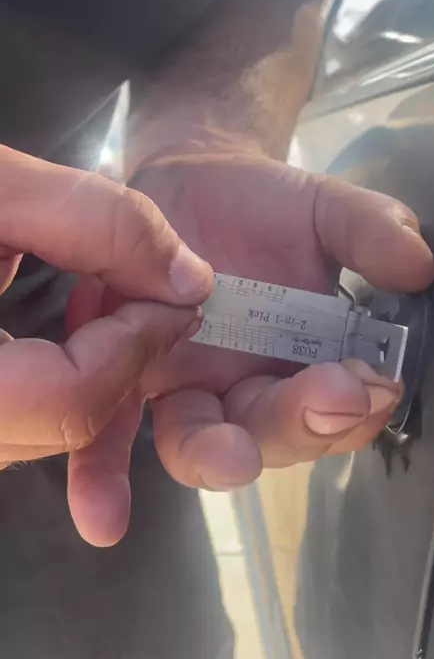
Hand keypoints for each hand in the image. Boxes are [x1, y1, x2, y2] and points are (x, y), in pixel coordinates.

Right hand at [0, 146, 211, 496]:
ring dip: (95, 378)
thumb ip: (97, 222)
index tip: (171, 292)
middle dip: (125, 362)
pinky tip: (70, 343)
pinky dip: (56, 386)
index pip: (70, 398)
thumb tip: (190, 279)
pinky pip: (11, 427)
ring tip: (115, 317)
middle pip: (59, 426)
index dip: (137, 344)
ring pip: (37, 437)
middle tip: (155, 302)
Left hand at [69, 153, 433, 544]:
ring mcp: (180, 385)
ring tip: (230, 452)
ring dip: (214, 454)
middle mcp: (241, 389)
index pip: (335, 412)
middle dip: (301, 424)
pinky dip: (103, 468)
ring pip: (194, 442)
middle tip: (329, 399)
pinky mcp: (121, 369)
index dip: (355, 408)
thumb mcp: (326, 213)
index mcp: (300, 365)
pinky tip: (102, 506)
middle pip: (268, 434)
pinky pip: (108, 426)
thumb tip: (416, 263)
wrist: (191, 180)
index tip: (374, 384)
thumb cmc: (266, 207)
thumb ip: (369, 233)